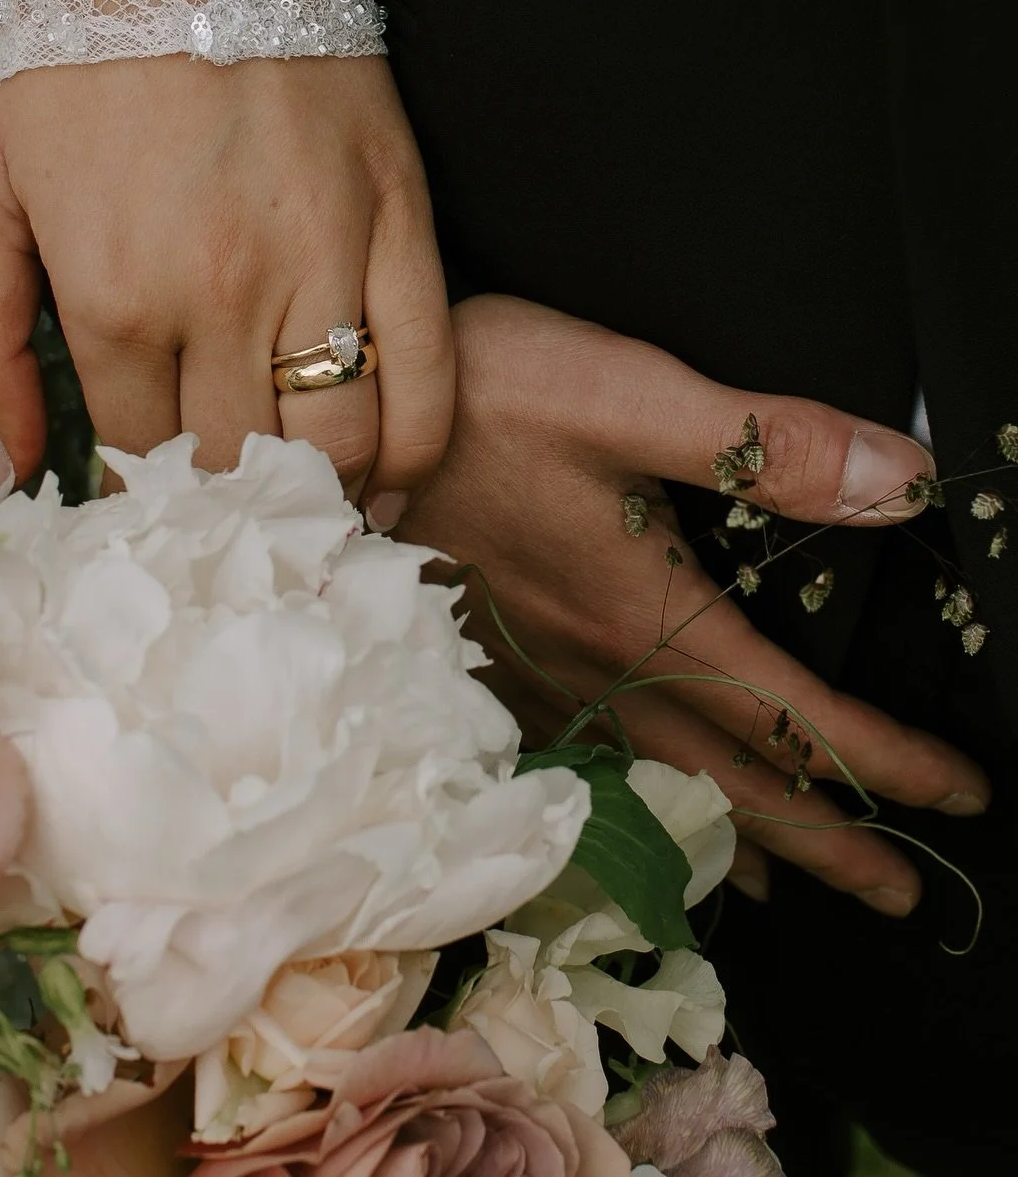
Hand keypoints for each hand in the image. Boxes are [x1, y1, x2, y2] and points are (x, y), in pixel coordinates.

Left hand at [0, 54, 452, 515]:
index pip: (137, 453)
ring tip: (303, 509)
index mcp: (116, 295)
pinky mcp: (400, 221)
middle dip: (226, 510)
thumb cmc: (68, 59)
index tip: (146, 498)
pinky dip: (417, 447)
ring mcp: (325, 261)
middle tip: (223, 520)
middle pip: (241, 466)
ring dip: (323, 497)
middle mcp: (226, 296)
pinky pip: (431, 373)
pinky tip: (390, 478)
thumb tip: (13, 469)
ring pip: (343, 442)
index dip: (138, 491)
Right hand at [398, 294, 990, 914]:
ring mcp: (537, 675)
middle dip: (828, 843)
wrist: (331, 423)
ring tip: (792, 887)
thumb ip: (766, 442)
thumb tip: (902, 478)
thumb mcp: (627, 393)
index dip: (883, 759)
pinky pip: (585, 770)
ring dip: (740, 842)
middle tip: (899, 893)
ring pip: (658, 788)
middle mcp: (597, 665)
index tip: (956, 793)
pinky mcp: (490, 663)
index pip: (790, 714)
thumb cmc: (477, 396)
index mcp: (646, 610)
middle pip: (732, 782)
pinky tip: (637, 815)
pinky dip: (637, 812)